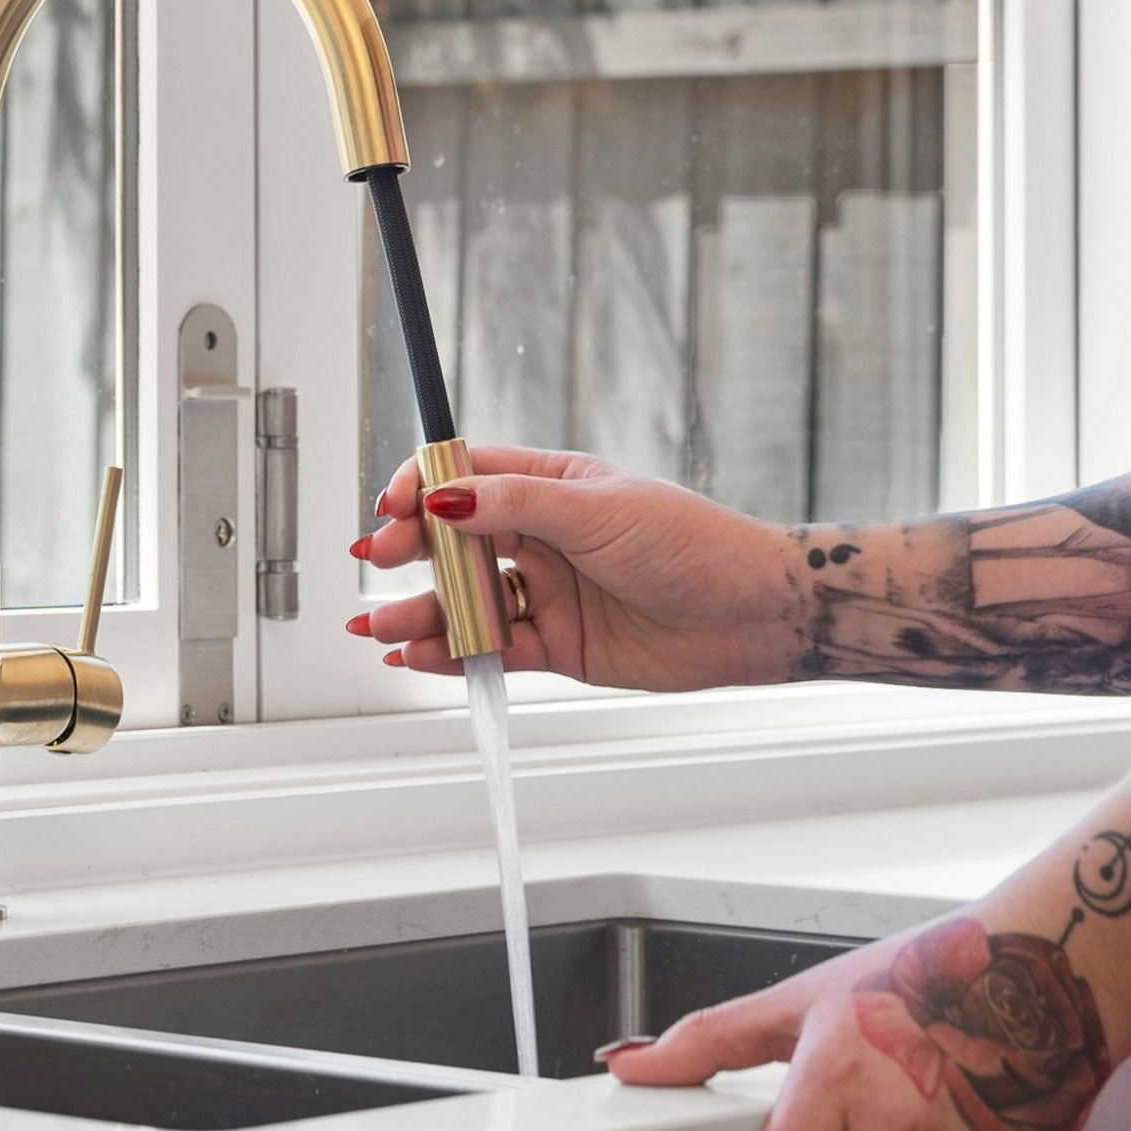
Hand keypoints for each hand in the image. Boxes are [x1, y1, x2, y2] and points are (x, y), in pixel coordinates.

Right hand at [355, 447, 799, 689]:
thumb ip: (512, 508)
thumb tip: (442, 497)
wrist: (753, 615)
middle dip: (409, 552)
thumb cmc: (692, 545)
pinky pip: (491, 647)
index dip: (422, 488)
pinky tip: (419, 654)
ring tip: (380, 626)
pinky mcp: (557, 644)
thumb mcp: (596, 511)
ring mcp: (547, 592)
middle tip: (377, 562)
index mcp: (551, 487)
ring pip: (466, 600)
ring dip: (420, 611)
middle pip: (454, 541)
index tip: (392, 507)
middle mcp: (542, 537)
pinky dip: (451, 654)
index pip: (466, 476)